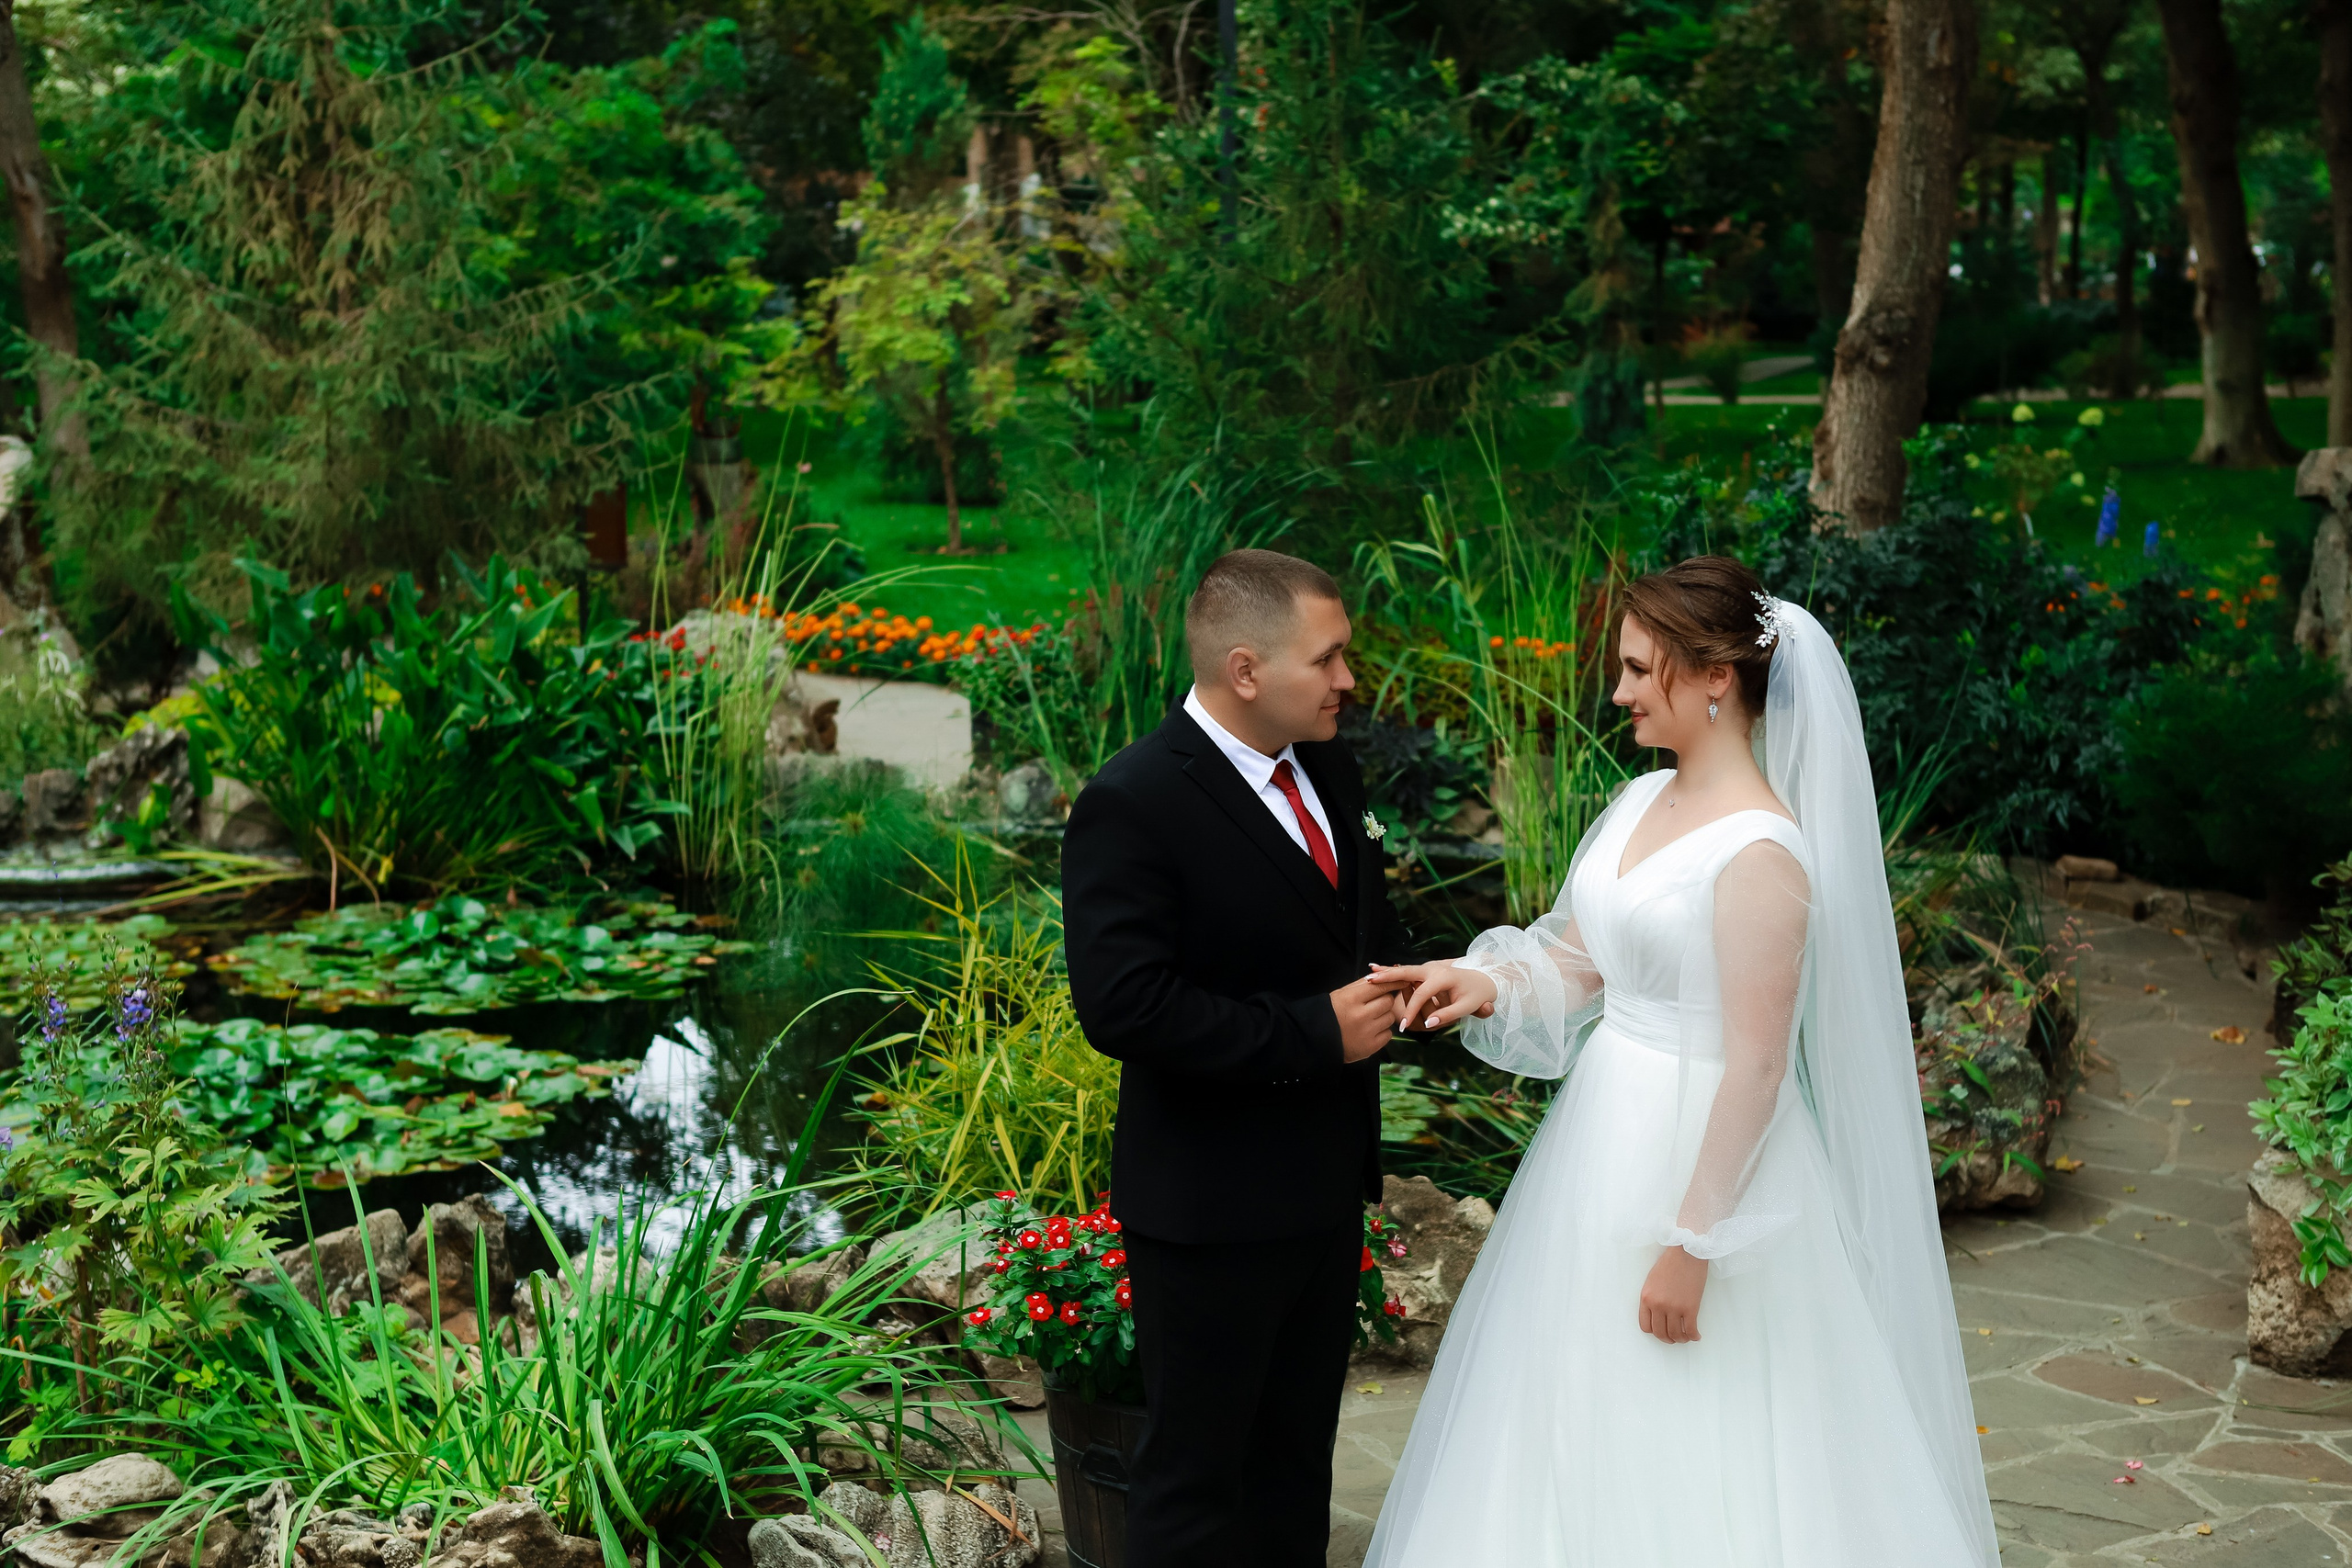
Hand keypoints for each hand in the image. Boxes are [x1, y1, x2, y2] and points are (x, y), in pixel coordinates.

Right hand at [1331, 974, 1404, 1062]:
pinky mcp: (1370, 1047)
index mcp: (1351, 998)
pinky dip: (1382, 1032)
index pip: (1380, 986)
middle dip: (1384, 1001)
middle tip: (1374, 1004)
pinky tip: (1370, 1031)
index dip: (1393, 982)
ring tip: (1369, 1019)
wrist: (1316, 1039)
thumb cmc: (1330, 1013)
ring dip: (1383, 1016)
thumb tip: (1384, 975)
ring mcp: (1366, 1032)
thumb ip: (1362, 985)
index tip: (1403, 980)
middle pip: (1388, 1001)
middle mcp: (1360, 1015)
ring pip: (1390, 1017)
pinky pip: (1388, 1035)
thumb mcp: (1341, 994)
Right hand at [1369, 961, 1498, 1030]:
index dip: (1411, 1011)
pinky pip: (1406, 971)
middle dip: (1389, 978)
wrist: (1484, 979)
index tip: (1403, 1027)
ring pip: (1403, 969)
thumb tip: (1429, 1024)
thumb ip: (1447, 1015)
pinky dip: (1392, 970)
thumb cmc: (1477, 995)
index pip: (1421, 995)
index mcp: (1443, 977)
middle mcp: (1433, 969)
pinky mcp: (1425, 970)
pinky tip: (1376, 968)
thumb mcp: (1467, 1007)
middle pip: (1406, 973)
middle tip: (1370, 981)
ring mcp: (1428, 968)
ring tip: (1368, 975)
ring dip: (1386, 972)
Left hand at [1637, 1246, 1706, 1343]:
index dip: (1654, 1331)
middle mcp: (1658, 1305)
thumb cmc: (1670, 1263)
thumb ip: (1652, 1298)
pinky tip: (1696, 1336)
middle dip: (1667, 1339)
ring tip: (1685, 1337)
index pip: (1645, 1326)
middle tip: (1674, 1338)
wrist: (1687, 1252)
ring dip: (1681, 1339)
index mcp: (1646, 1298)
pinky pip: (1691, 1330)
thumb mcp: (1652, 1281)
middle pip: (1660, 1333)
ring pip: (1676, 1335)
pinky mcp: (1690, 1308)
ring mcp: (1674, 1308)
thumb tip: (1657, 1315)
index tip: (1661, 1331)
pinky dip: (1694, 1336)